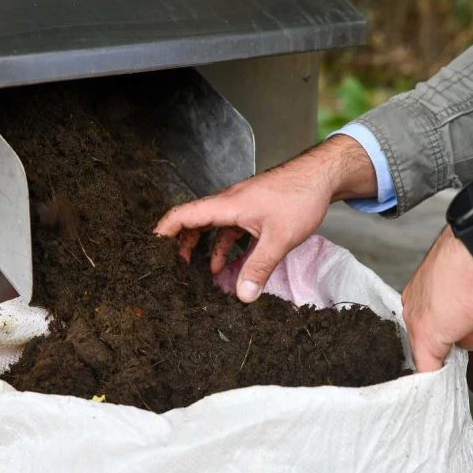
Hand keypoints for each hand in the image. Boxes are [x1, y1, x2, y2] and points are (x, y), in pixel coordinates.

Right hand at [154, 135, 377, 302]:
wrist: (322, 175)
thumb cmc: (299, 197)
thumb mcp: (278, 238)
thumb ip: (258, 268)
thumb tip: (243, 296)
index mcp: (225, 205)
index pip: (183, 215)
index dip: (163, 231)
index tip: (150, 249)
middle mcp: (227, 204)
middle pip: (193, 222)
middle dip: (179, 245)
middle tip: (172, 268)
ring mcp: (240, 206)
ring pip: (211, 227)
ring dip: (202, 248)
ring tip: (199, 273)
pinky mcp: (252, 210)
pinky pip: (229, 229)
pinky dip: (223, 246)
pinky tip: (227, 264)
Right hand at [402, 206, 472, 371]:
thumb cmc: (450, 284)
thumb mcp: (428, 334)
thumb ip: (425, 360)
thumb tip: (428, 379)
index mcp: (410, 310)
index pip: (413, 348)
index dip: (420, 366)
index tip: (427, 386)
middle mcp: (430, 309)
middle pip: (433, 345)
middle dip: (438, 359)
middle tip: (441, 380)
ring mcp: (456, 309)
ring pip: (454, 340)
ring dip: (457, 351)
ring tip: (455, 368)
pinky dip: (472, 342)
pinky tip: (470, 348)